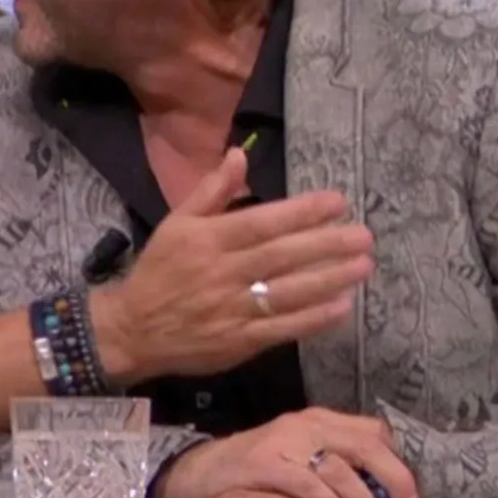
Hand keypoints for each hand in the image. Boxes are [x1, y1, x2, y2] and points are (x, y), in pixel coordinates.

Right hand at [92, 148, 372, 381]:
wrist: (133, 329)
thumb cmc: (159, 271)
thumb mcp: (176, 223)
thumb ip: (211, 191)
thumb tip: (239, 154)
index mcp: (207, 240)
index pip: (262, 223)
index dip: (301, 212)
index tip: (337, 202)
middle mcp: (222, 273)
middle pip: (282, 256)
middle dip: (326, 245)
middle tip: (364, 235)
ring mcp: (233, 310)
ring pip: (288, 292)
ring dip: (329, 280)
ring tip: (363, 266)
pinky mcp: (240, 342)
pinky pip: (283, 328)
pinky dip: (314, 319)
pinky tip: (342, 306)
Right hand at [159, 407, 421, 497]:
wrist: (202, 470)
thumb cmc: (257, 468)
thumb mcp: (300, 455)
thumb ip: (333, 459)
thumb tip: (378, 482)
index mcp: (320, 419)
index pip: (374, 430)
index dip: (398, 461)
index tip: (410, 494)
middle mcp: (307, 423)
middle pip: (368, 444)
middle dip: (396, 479)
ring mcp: (286, 441)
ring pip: (343, 469)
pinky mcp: (266, 463)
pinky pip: (311, 485)